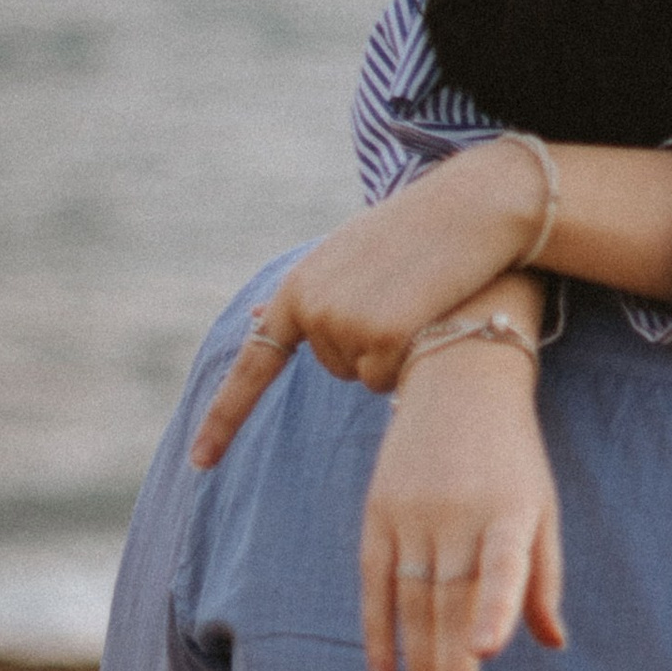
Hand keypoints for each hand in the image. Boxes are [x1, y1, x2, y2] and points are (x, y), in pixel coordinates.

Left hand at [191, 142, 543, 469]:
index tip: (201, 462)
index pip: (254, 365)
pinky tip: (428, 318)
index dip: (224, 418)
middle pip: (335, 368)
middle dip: (368, 346)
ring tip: (417, 302)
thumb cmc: (416, 230)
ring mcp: (342, 323)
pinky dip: (408, 362)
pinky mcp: (380, 336)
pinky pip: (387, 381)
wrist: (470, 208)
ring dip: (391, 353)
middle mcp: (310, 309)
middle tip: (401, 299)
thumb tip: (257, 318)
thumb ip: (304, 294)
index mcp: (297, 288)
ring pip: (363, 377)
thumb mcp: (346, 256)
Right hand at [360, 319, 566, 670]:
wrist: (457, 377)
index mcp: (511, 512)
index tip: (489, 652)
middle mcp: (458, 515)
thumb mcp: (543, 505)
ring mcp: (412, 515)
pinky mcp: (378, 515)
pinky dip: (378, 634)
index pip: (505, 565)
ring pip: (412, 605)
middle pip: (450, 606)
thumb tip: (551, 644)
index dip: (496, 608)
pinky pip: (374, 584)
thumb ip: (542, 576)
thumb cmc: (512, 455)